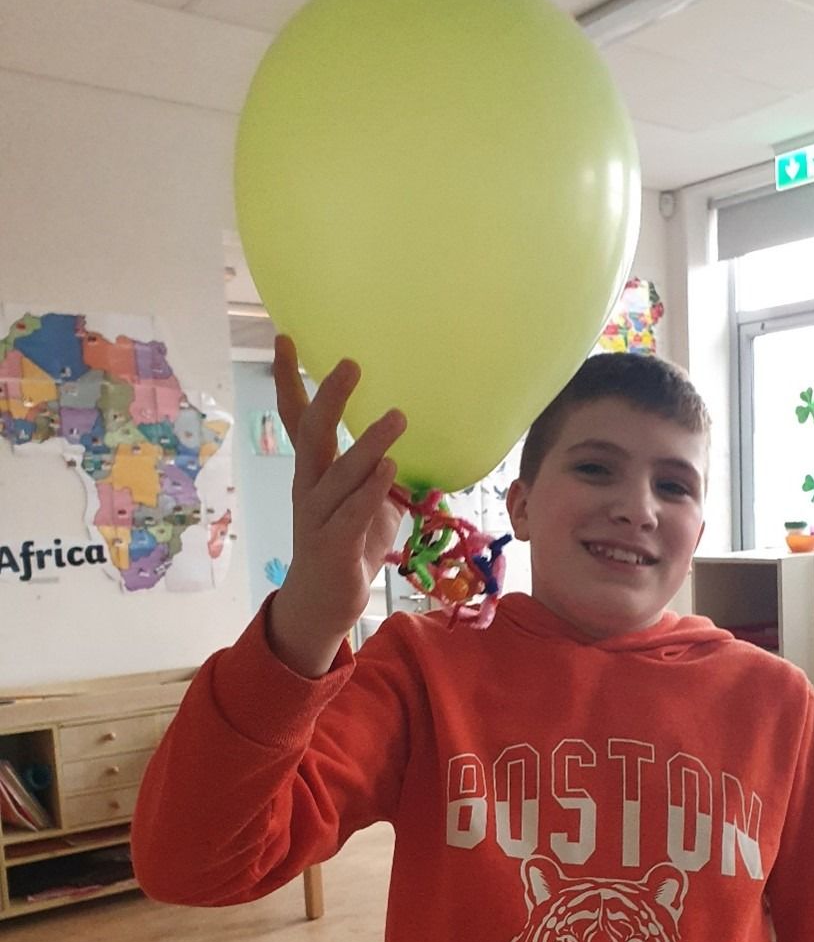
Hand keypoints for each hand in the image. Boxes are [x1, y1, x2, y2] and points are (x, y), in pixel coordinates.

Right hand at [268, 334, 406, 675]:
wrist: (323, 603)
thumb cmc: (347, 545)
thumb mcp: (363, 499)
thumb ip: (373, 468)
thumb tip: (399, 437)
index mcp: (314, 472)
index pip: (296, 418)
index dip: (291, 380)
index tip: (286, 337)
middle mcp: (309, 489)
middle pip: (312, 436)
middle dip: (330, 399)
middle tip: (350, 364)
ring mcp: (317, 518)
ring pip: (339, 475)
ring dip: (368, 445)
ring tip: (398, 417)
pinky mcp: (333, 547)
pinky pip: (351, 515)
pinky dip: (370, 492)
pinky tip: (389, 469)